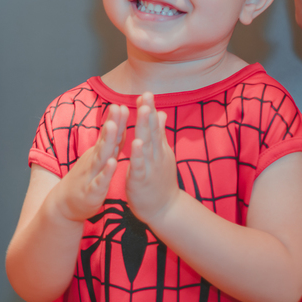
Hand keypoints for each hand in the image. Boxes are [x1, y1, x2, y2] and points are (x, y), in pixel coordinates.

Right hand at [51, 105, 124, 222]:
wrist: (64, 204)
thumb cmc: (85, 179)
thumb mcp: (97, 159)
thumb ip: (109, 143)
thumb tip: (117, 123)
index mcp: (98, 154)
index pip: (108, 135)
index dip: (116, 120)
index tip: (122, 104)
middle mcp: (93, 160)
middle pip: (104, 140)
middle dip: (112, 124)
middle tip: (118, 107)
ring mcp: (91, 174)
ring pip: (100, 156)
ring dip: (107, 141)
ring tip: (113, 126)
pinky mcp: (92, 191)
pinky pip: (100, 180)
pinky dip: (106, 172)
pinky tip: (112, 163)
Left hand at [126, 93, 179, 225]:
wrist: (165, 209)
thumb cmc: (160, 180)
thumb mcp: (162, 153)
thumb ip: (160, 133)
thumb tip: (161, 112)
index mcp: (158, 148)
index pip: (154, 125)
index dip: (150, 109)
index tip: (146, 92)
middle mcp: (156, 154)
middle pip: (152, 131)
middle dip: (148, 112)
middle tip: (146, 95)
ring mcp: (150, 167)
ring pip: (147, 144)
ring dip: (144, 128)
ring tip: (143, 111)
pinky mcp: (141, 180)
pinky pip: (140, 166)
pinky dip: (139, 155)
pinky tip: (136, 143)